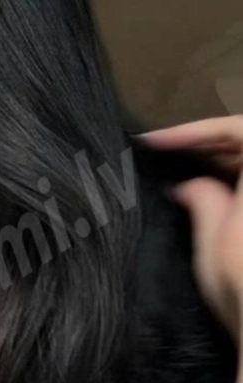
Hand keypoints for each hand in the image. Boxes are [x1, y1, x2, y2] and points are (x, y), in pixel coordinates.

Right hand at [139, 115, 242, 345]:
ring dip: (219, 163)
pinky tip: (204, 194)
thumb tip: (187, 184)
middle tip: (164, 153)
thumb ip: (203, 200)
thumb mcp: (214, 244)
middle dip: (207, 144)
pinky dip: (231, 186)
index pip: (240, 130)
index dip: (198, 129)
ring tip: (179, 171)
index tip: (157, 141)